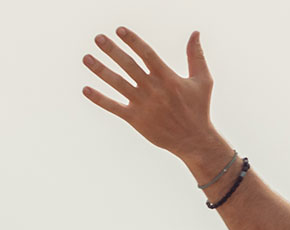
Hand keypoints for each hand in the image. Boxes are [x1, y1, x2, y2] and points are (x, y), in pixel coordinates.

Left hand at [82, 28, 224, 164]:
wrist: (193, 139)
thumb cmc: (199, 108)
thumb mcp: (203, 80)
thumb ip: (196, 55)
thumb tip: (195, 32)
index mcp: (168, 78)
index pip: (146, 54)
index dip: (132, 41)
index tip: (119, 30)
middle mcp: (153, 89)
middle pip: (128, 65)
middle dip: (112, 50)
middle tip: (98, 38)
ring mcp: (143, 104)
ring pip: (117, 84)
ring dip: (100, 70)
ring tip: (86, 58)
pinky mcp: (136, 119)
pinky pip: (113, 107)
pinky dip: (99, 98)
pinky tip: (85, 89)